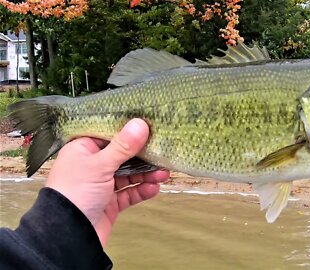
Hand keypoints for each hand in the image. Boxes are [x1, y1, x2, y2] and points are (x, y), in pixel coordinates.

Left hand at [45, 119, 169, 246]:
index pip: (108, 135)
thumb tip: (141, 123)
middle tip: (162, 152)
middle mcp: (91, 165)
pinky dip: (141, 190)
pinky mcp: (109, 203)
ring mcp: (101, 185)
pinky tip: (154, 188)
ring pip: (129, 175)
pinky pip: (129, 193)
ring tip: (163, 174)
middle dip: (143, 156)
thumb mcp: (100, 165)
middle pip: (122, 155)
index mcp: (82, 150)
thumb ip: (123, 146)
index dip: (128, 130)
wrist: (67, 236)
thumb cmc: (76, 193)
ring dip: (146, 174)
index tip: (149, 125)